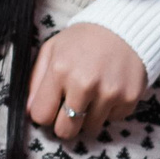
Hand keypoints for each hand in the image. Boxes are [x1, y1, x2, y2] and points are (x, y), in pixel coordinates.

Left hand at [28, 24, 148, 142]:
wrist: (125, 27)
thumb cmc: (83, 40)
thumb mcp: (52, 49)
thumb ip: (37, 80)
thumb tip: (30, 111)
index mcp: (60, 71)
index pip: (41, 116)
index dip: (45, 113)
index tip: (52, 105)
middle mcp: (85, 84)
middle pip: (65, 131)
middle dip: (65, 123)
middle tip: (71, 108)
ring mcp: (109, 93)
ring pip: (89, 129)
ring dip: (88, 116)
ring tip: (93, 95)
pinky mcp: (129, 99)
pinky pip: (112, 120)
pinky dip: (109, 110)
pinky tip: (110, 90)